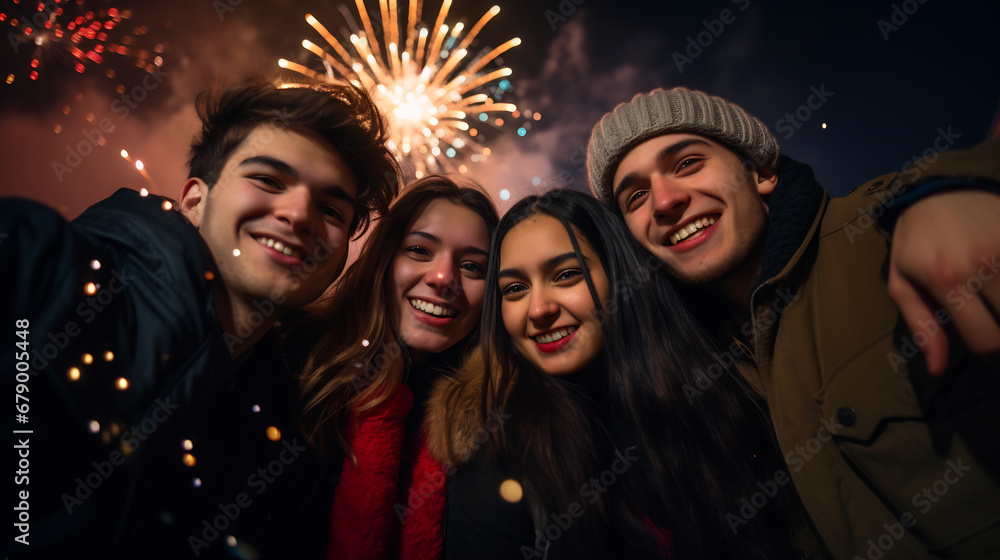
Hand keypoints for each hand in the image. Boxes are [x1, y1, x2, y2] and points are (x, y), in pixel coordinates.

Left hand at [888, 188, 999, 374]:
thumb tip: (937, 369)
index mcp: (948, 280)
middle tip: (993, 316)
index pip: (987, 340)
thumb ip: (922, 327)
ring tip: (996, 295)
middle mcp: (984, 264)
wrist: (936, 190)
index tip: (981, 334)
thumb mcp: (902, 283)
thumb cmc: (914, 243)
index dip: (987, 347)